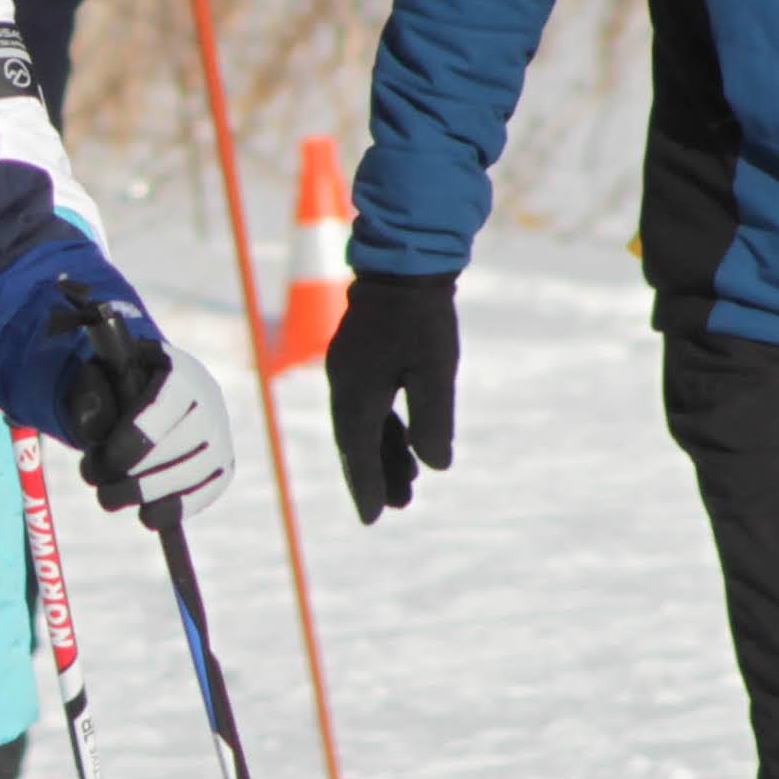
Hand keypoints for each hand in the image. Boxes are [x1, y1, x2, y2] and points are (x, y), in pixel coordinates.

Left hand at [63, 323, 234, 517]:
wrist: (145, 390)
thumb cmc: (115, 384)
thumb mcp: (95, 378)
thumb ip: (89, 396)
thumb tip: (95, 430)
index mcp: (177, 370)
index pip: (169, 402)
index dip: (141, 434)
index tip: (110, 457)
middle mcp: (209, 399)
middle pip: (186, 442)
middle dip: (139, 470)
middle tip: (96, 483)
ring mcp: (219, 434)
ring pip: (195, 472)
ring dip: (149, 494)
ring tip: (108, 498)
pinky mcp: (220, 466)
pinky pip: (207, 492)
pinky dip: (176, 509)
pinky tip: (147, 517)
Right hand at [324, 268, 458, 521]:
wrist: (404, 259)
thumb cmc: (423, 316)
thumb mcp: (434, 372)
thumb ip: (432, 421)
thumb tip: (433, 466)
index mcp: (355, 393)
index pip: (357, 451)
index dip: (367, 487)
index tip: (374, 519)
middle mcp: (344, 385)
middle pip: (355, 442)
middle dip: (375, 475)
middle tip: (397, 507)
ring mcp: (349, 369)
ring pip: (362, 423)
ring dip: (382, 453)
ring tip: (407, 482)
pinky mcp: (360, 355)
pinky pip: (366, 404)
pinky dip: (382, 427)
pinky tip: (401, 438)